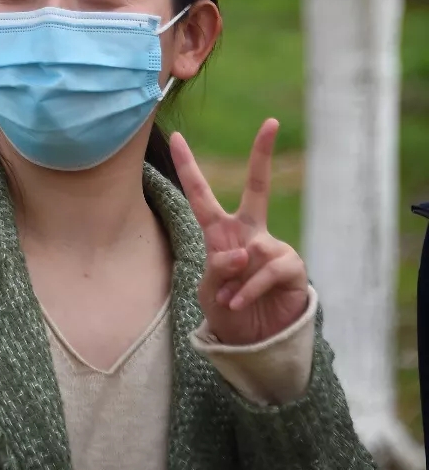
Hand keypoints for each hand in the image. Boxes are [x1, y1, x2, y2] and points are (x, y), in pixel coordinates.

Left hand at [169, 119, 308, 344]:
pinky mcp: (292, 267)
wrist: (256, 345)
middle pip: (257, 187)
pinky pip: (267, 270)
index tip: (177, 136)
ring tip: (230, 300)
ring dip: (235, 280)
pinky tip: (240, 303)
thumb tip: (243, 251)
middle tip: (271, 124)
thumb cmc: (227, 311)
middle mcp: (249, 233)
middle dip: (263, 154)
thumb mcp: (208, 289)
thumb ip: (217, 266)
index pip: (201, 194)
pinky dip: (249, 289)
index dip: (187, 166)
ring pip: (252, 249)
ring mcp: (272, 247)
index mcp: (221, 232)